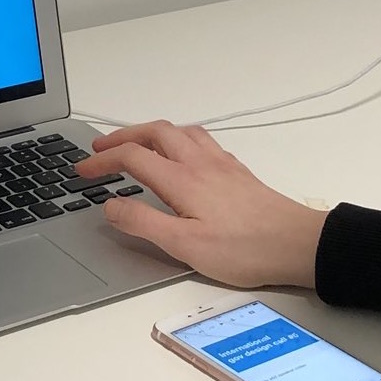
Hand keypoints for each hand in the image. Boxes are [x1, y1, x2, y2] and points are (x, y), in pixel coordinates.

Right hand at [77, 121, 327, 288]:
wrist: (297, 244)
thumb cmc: (245, 249)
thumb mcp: (184, 245)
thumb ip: (143, 223)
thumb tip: (110, 206)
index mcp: (182, 179)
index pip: (131, 156)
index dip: (102, 160)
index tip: (83, 170)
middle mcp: (200, 162)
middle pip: (153, 132)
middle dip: (122, 136)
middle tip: (100, 148)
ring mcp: (220, 163)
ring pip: (178, 131)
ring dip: (150, 132)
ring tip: (134, 144)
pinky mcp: (235, 171)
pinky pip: (199, 139)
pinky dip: (177, 137)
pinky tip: (180, 154)